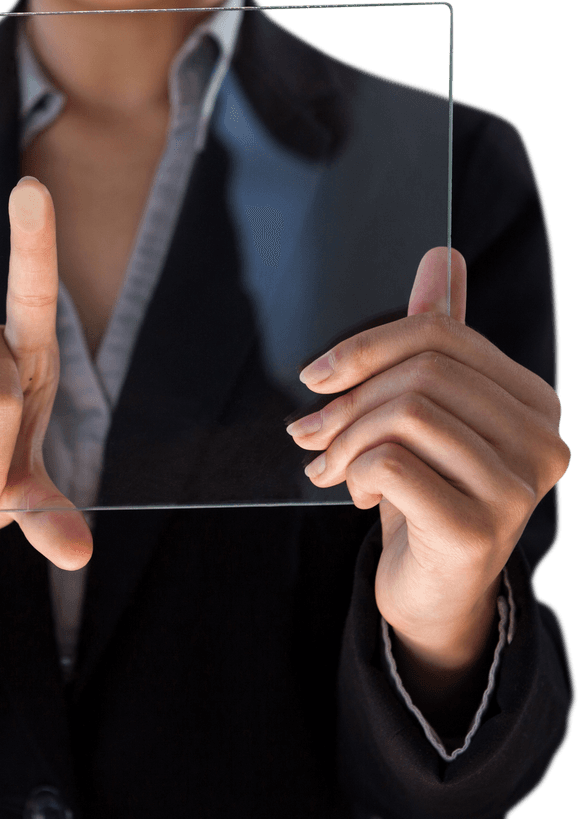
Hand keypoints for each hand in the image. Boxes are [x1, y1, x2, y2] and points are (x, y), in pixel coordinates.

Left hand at [287, 248, 568, 679]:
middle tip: (309, 432)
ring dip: (345, 439)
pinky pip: (393, 465)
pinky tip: (361, 496)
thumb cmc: (426, 493)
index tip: (317, 375)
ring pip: (405, 414)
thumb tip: (441, 257)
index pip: (441, 335)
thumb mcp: (427, 413)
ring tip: (331, 465)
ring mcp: (519, 488)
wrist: (434, 593)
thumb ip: (436, 341)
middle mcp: (541, 440)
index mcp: (530, 400)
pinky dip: (358, 474)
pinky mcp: (481, 530)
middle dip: (346, 400)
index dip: (366, 346)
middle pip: (420, 373)